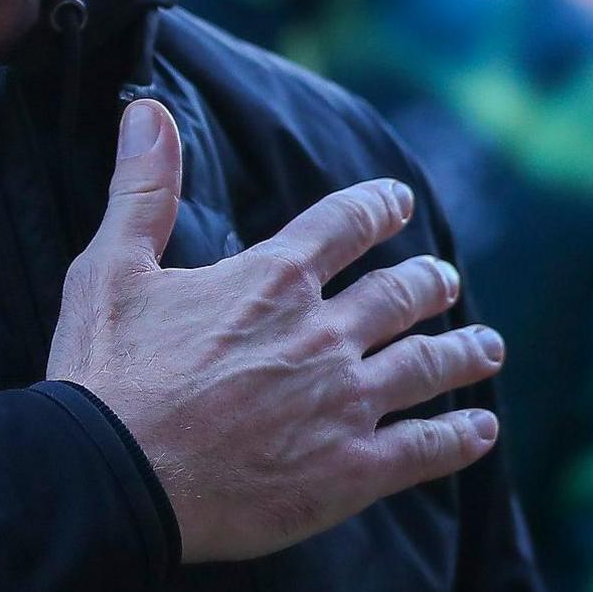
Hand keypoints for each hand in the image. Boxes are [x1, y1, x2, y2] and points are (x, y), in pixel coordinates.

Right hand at [48, 98, 505, 562]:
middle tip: (445, 279)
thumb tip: (148, 112)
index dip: (378, 206)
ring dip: (463, 351)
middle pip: (401, 294)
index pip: (345, 223)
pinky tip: (481, 431)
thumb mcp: (111, 268)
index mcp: (272, 279)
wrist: (111, 479)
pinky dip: (460, 437)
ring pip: (427, 365)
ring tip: (487, 346)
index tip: (399, 201)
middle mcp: (322, 333)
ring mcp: (345, 402)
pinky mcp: (352, 470)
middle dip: (429, 282)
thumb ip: (142, 189)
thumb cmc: (105, 375)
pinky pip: (427, 448)